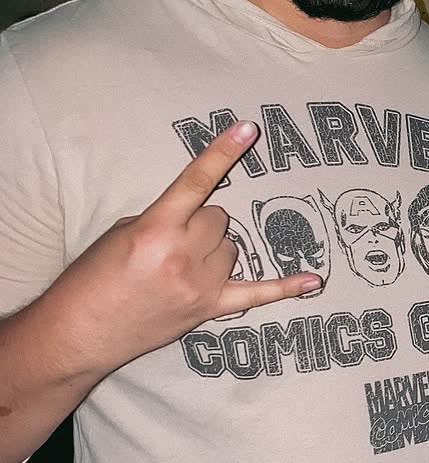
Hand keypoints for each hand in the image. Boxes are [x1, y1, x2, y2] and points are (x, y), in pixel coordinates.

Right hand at [47, 122, 321, 374]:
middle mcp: (182, 255)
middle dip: (199, 222)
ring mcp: (199, 285)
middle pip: (218, 218)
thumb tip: (196, 215)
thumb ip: (163, 218)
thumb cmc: (92, 279)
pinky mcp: (209, 309)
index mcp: (155, 229)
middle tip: (171, 240)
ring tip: (179, 266)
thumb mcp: (120, 233)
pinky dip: (285, 287)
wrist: (79, 333)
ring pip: (231, 247)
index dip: (223, 152)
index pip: (196, 181)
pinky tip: (314, 279)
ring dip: (213, 249)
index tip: (248, 129)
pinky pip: (257, 294)